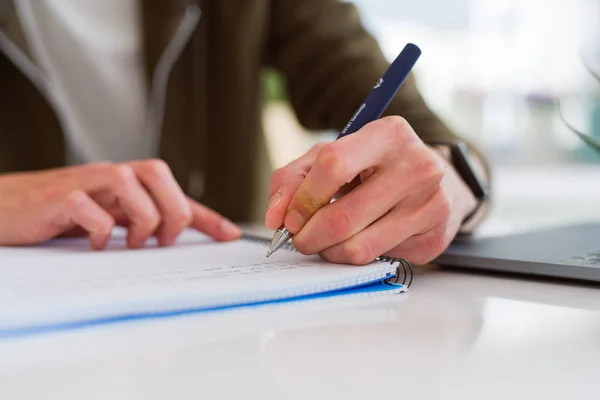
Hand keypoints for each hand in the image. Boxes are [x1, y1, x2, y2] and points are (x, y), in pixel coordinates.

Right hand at [0, 160, 240, 248]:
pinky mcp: (58, 198)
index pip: (175, 193)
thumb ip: (137, 223)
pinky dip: (100, 230)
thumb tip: (172, 238)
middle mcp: (110, 176)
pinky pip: (88, 207)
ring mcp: (84, 183)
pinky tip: (96, 242)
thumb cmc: (59, 214)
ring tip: (132, 242)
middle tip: (163, 239)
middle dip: (172, 210)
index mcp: (127, 182)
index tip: (230, 235)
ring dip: (141, 219)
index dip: (205, 214)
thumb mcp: (108, 219)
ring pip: (129, 182)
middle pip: (158, 173)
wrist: (6, 208)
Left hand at [265, 116, 476, 264]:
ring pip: (358, 247)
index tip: (290, 218)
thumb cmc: (374, 167)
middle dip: (309, 236)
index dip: (303, 199)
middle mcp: (417, 166)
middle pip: (342, 217)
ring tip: (326, 242)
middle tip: (301, 239)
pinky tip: (360, 239)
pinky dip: (356, 257)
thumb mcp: (331, 157)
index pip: (333, 166)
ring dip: (329, 252)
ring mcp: (431, 203)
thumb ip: (294, 178)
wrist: (434, 181)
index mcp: (387, 134)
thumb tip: (275, 217)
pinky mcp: (434, 236)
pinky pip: (378, 260)